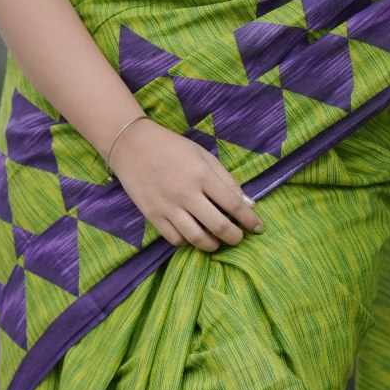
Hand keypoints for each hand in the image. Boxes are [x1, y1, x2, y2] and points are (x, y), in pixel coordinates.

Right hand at [111, 117, 265, 251]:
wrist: (132, 145)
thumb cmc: (172, 147)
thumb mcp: (203, 155)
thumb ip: (227, 180)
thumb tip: (249, 204)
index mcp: (202, 175)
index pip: (233, 204)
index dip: (249, 220)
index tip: (258, 228)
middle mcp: (186, 193)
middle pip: (218, 226)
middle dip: (234, 237)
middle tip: (238, 238)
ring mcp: (168, 207)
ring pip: (197, 238)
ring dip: (213, 245)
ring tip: (217, 241)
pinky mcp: (152, 215)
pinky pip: (175, 239)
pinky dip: (188, 242)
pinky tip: (193, 235)